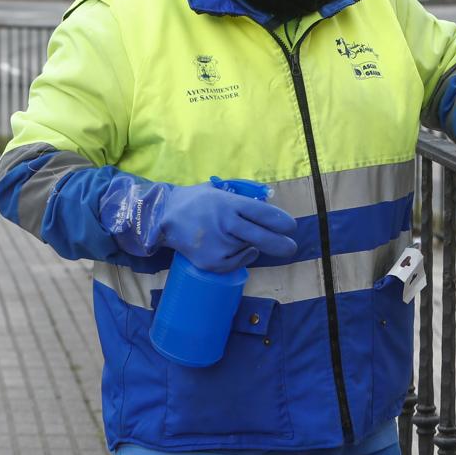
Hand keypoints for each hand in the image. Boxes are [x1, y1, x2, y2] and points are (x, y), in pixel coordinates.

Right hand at [157, 184, 298, 272]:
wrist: (164, 217)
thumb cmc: (197, 202)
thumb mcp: (219, 191)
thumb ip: (242, 198)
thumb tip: (269, 207)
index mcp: (229, 204)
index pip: (264, 214)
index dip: (281, 222)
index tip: (291, 227)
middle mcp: (226, 224)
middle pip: (264, 237)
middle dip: (282, 245)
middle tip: (291, 248)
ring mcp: (219, 245)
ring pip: (249, 249)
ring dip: (249, 245)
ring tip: (230, 236)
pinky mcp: (211, 262)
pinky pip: (236, 263)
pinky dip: (238, 258)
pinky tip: (228, 248)